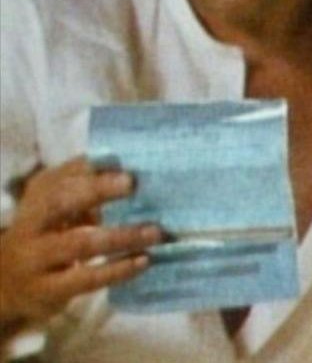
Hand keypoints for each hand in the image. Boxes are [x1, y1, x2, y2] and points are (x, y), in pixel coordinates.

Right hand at [0, 157, 161, 333]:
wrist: (5, 285)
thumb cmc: (47, 235)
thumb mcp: (57, 208)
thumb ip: (84, 188)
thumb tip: (134, 169)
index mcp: (39, 196)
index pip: (61, 175)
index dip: (91, 168)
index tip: (125, 162)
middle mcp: (32, 223)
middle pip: (61, 202)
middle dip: (97, 190)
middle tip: (133, 183)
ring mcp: (36, 258)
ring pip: (80, 243)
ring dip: (122, 236)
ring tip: (156, 232)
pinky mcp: (48, 290)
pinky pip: (86, 278)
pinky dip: (118, 269)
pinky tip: (144, 260)